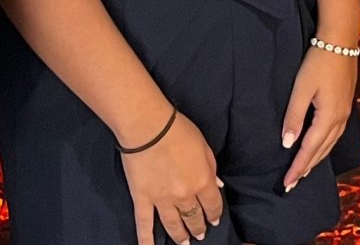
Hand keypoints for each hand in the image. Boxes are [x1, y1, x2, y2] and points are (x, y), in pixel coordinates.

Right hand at [117, 109, 223, 244]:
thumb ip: (211, 168)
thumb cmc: (178, 131)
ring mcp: (162, 200)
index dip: (215, 214)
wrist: (148, 127)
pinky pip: (144, 224)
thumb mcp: (204, 146)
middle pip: (194, 218)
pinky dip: (146, 239)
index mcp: (202, 182)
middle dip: (199, 227)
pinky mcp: (142, 199)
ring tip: (184, 242)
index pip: (213, 205)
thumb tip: (217, 185)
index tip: (215, 219)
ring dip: (180, 235)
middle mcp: (184, 196)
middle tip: (200, 234)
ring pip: (173, 224)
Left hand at [279, 44, 357, 192]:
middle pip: (321, 151)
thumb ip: (294, 117)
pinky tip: (319, 147)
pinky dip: (324, 147)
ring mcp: (345, 114)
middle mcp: (340, 120)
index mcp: (328, 118)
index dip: (297, 168)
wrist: (340, 41)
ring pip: (329, 145)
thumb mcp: (301, 89)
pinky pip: (335, 135)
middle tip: (292, 183)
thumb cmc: (318, 62)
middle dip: (306, 168)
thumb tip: (287, 144)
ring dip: (316, 159)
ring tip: (303, 171)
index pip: (309, 150)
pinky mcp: (346, 106)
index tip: (286, 183)